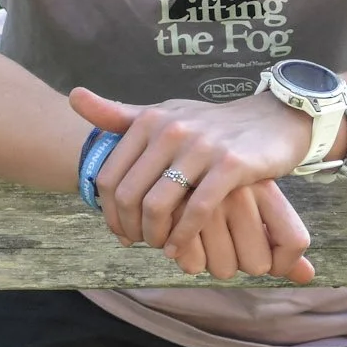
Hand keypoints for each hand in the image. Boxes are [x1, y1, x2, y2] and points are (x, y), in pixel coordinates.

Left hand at [70, 86, 316, 280]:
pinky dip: (183, 236)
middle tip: (136, 244)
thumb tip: (74, 97)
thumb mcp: (165, 115)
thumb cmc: (212, 125)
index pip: (109, 177)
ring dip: (154, 236)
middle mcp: (171, 130)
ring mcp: (201, 147)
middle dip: (128, 228)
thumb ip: (119, 114)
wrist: (272, 120)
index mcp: (149, 120)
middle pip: (128, 194)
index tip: (119, 230)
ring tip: (159, 247)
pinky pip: (196, 210)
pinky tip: (180, 248)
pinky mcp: (230, 165)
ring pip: (158, 205)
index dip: (108, 211)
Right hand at [165, 179, 315, 282]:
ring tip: (201, 239)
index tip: (270, 262)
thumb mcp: (257, 203)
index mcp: (266, 187)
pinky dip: (187, 260)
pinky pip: (194, 265)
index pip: (295, 241)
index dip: (285, 263)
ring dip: (212, 263)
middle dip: (241, 263)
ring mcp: (208, 201)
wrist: (174, 150)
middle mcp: (241, 192)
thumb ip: (281, 240)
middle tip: (226, 245)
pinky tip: (179, 243)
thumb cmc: (223, 187)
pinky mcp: (175, 212)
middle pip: (258, 264)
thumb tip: (308, 277)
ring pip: (225, 269)